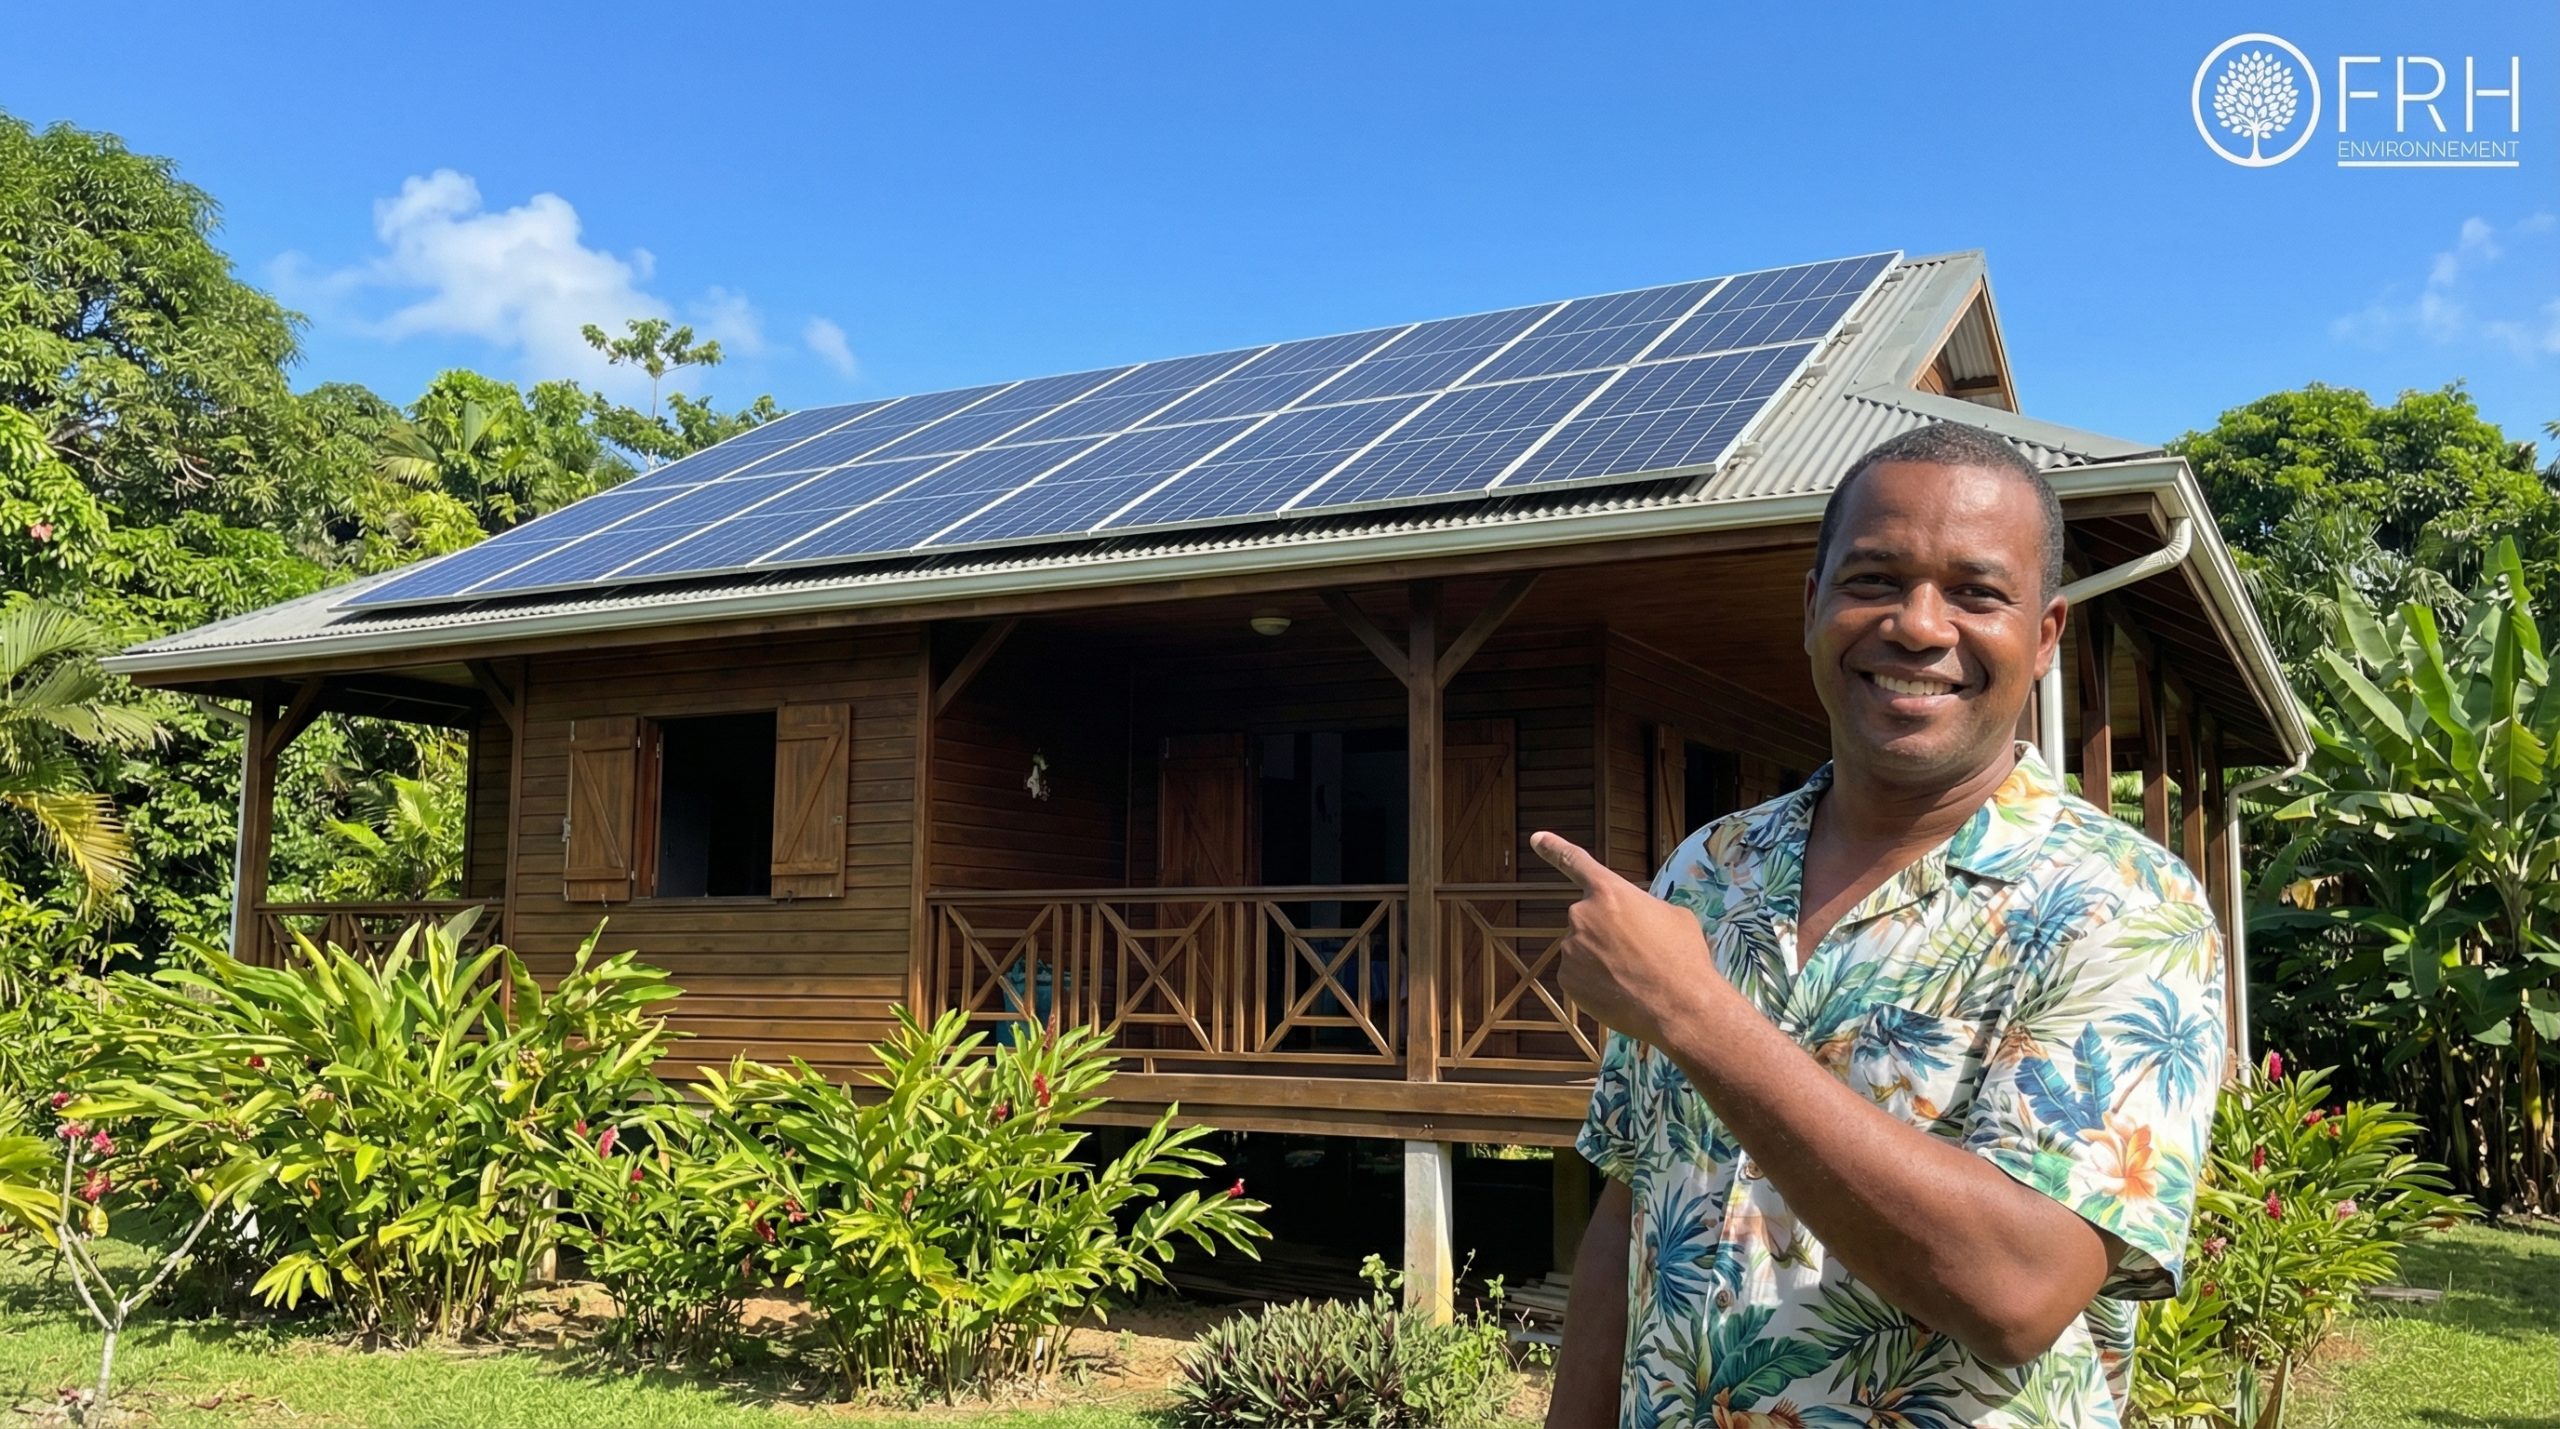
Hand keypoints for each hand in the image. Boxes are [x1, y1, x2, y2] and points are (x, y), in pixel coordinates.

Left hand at [1532, 831, 1725, 1052]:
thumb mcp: (1671, 915)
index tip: (1537, 838)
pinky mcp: (1567, 979)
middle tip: (1639, 951)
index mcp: (1608, 891)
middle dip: (1608, 932)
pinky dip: (1595, 982)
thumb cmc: (1682, 957)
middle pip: (1589, 919)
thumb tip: (1635, 918)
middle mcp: (1582, 915)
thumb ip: (1642, 907)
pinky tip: (1621, 990)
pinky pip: (1579, 975)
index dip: (1554, 848)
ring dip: (1603, 959)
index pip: (1576, 862)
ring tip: (1635, 975)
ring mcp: (1571, 948)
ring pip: (1584, 949)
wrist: (1678, 1005)